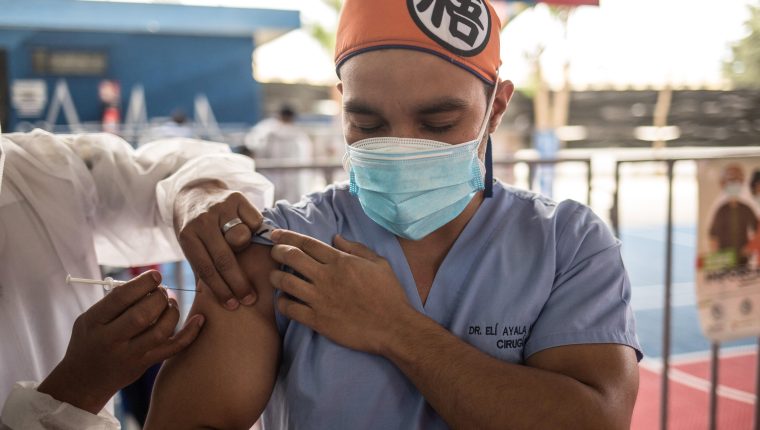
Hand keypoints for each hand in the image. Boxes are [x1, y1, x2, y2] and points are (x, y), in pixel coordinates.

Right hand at [37, 271, 203, 413]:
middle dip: (158, 297)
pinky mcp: (145, 364)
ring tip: (171, 303)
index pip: (120, 298)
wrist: (84, 381)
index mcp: (94, 322)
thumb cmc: (89, 341)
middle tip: (162, 291)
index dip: (142, 284)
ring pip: (159, 331)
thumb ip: (113, 301)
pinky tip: (199, 319)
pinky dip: (189, 334)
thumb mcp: (89, 318)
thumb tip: (147, 282)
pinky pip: (172, 349)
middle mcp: (111, 339)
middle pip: (142, 315)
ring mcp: (129, 354)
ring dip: (172, 312)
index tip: (155, 275)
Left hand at [174, 180, 263, 309]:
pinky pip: (254, 221)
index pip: (206, 269)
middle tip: (250, 299)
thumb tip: (213, 305)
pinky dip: (254, 229)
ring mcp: (220, 207)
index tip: (233, 305)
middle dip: (238, 283)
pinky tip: (248, 231)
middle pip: (225, 258)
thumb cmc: (195, 229)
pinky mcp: (236, 197)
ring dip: (245, 247)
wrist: (195, 193)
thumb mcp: (191, 248)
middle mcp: (202, 220)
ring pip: (242, 237)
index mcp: (187, 236)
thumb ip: (202, 270)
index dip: (220, 290)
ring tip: (243, 250)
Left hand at [268, 230, 414, 354]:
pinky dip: (282, 303)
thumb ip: (356, 248)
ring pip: (285, 282)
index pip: (306, 243)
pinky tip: (284, 301)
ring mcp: (320, 299)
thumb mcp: (378, 263)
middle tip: (274, 252)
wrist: (393, 327)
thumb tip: (336, 238)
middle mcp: (326, 277)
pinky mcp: (317, 320)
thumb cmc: (389, 294)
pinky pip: (290, 309)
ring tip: (275, 277)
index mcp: (341, 261)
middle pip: (291, 257)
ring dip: (275, 277)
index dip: (287, 236)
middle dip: (277, 251)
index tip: (276, 234)